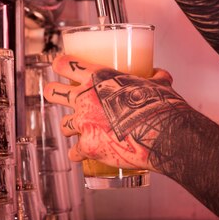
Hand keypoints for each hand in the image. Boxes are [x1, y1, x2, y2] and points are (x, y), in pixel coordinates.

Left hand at [43, 54, 186, 172]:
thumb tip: (159, 75)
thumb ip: (155, 78)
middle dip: (53, 93)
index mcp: (99, 78)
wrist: (165, 134)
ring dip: (70, 127)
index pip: (66, 65)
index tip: (59, 65)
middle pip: (54, 92)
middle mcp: (86, 98)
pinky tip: (83, 155)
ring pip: (64, 124)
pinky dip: (79, 154)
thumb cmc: (162, 107)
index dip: (60, 64)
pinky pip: (75, 152)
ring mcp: (84, 123)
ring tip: (76, 130)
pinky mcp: (88, 147)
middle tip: (53, 93)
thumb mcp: (159, 84)